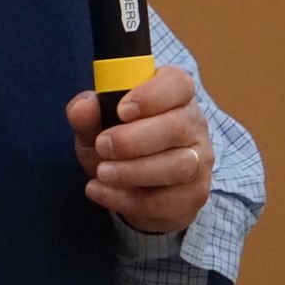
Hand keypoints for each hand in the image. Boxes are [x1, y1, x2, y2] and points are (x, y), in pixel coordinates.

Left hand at [65, 66, 211, 235]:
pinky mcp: (194, 194)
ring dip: (133, 171)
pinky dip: (128, 199)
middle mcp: (194, 124)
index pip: (178, 84)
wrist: (131, 189)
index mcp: (174, 94)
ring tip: (102, 172)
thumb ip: (85, 113)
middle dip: (134, 140)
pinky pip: (168, 200)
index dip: (152, 95)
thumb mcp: (95, 126)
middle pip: (177, 126)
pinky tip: (102, 192)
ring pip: (178, 166)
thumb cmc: (118, 145)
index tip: (122, 110)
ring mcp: (199, 160)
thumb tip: (85, 106)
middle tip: (102, 146)